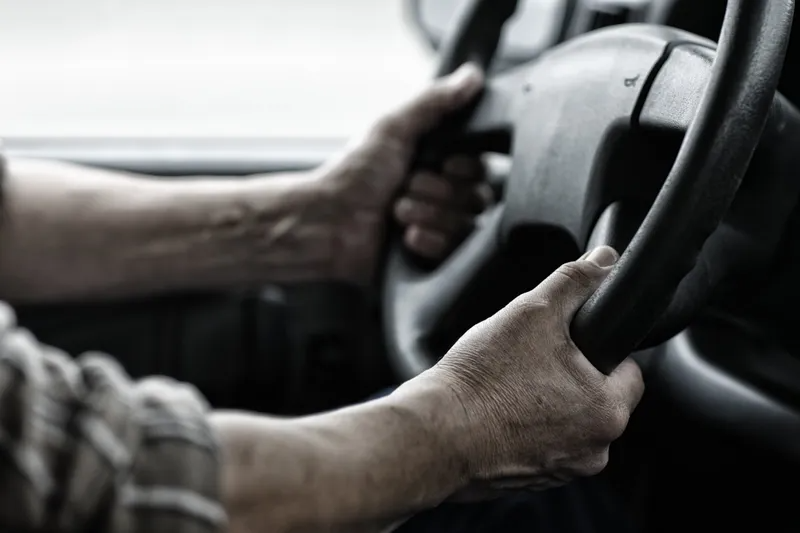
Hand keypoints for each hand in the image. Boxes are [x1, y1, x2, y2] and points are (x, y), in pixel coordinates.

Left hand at [317, 63, 490, 283]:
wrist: (326, 223)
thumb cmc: (353, 174)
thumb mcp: (393, 128)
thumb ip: (434, 101)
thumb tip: (472, 74)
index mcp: (438, 164)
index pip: (482, 169)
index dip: (466, 168)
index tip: (444, 164)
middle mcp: (442, 197)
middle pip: (478, 198)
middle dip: (440, 193)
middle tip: (407, 187)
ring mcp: (438, 229)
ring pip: (467, 226)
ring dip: (430, 215)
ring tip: (397, 211)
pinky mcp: (431, 259)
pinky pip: (455, 253)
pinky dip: (429, 241)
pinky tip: (405, 237)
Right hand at [402, 246, 644, 497]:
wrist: (434, 435)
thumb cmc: (483, 381)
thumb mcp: (533, 312)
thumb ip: (574, 281)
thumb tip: (605, 260)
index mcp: (607, 411)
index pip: (629, 371)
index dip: (600, 348)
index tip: (569, 341)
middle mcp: (594, 451)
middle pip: (596, 397)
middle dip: (569, 375)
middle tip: (530, 358)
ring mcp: (562, 471)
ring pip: (567, 421)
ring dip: (547, 403)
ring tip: (509, 384)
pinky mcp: (531, 482)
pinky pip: (540, 444)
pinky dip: (525, 427)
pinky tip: (497, 410)